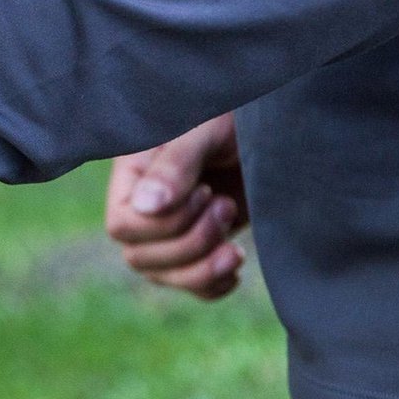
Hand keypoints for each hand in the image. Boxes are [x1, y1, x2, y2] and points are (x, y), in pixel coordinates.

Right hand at [105, 113, 248, 299]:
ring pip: (164, 276)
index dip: (164, 224)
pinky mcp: (202, 244)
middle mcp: (145, 205)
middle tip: (226, 204)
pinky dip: (213, 284)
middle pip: (140, 257)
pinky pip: (191, 285)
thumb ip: (174, 165)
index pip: (122, 225)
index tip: (205, 191)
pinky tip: (235, 258)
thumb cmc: (233, 113)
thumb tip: (143, 208)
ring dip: (203, 267)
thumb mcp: (204, 131)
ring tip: (234, 234)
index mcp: (134, 173)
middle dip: (191, 243)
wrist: (275, 125)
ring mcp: (171, 229)